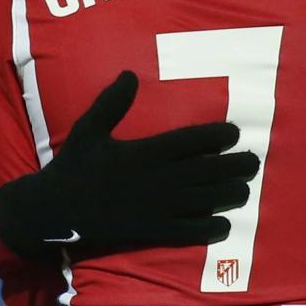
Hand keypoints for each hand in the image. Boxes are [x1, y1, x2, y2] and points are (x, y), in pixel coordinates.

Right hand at [0, 71, 261, 258]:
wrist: (53, 209)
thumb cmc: (72, 166)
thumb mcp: (89, 129)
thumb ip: (112, 103)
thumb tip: (130, 73)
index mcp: (142, 152)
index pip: (189, 141)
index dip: (217, 136)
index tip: (234, 133)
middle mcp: (154, 179)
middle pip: (206, 171)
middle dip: (234, 166)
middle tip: (253, 161)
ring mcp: (154, 207)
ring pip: (203, 200)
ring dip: (229, 195)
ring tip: (245, 189)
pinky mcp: (149, 230)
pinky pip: (186, 231)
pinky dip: (208, 228)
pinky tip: (224, 225)